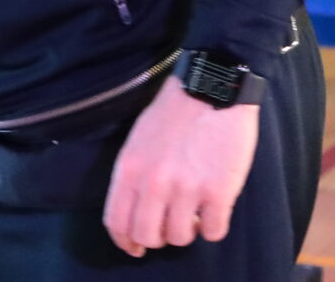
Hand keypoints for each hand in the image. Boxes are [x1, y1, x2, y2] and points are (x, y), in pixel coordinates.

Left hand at [103, 76, 260, 257]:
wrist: (212, 86)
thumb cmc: (174, 110)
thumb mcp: (138, 139)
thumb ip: (134, 174)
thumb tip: (135, 209)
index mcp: (129, 169)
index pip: (116, 222)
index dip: (124, 241)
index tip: (134, 247)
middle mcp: (154, 183)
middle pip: (147, 236)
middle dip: (158, 237)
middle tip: (169, 225)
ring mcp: (187, 189)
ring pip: (180, 238)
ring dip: (187, 231)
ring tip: (194, 211)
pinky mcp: (219, 192)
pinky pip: (213, 232)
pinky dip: (213, 226)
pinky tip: (214, 209)